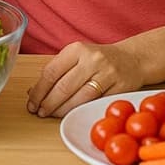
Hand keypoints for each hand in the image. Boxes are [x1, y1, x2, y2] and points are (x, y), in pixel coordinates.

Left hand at [27, 40, 143, 117]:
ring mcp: (107, 74)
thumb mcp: (76, 56)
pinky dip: (81, 110)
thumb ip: (56, 70)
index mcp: (76, 49)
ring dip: (62, 109)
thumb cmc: (98, 59)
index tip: (31, 101)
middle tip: (38, 112)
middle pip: (64, 86)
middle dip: (48, 102)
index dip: (39, 90)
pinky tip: (71, 114)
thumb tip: (33, 91)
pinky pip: (96, 103)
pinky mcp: (120, 88)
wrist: (133, 58)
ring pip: (80, 98)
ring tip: (51, 115)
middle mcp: (92, 60)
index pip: (51, 72)